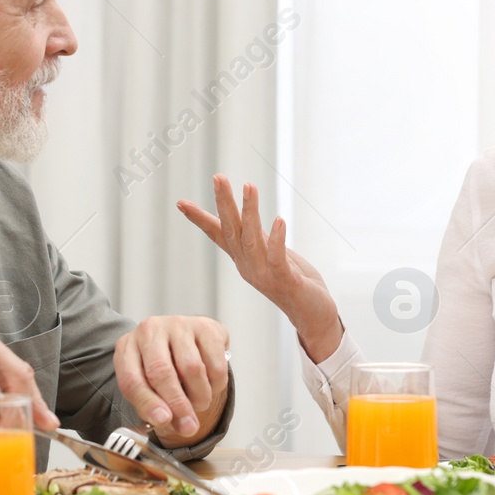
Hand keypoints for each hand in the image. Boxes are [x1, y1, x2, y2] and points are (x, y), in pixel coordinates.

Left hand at [114, 315, 229, 447]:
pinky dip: (216, 384)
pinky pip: (215, 363)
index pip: (132, 379)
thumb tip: (167, 421)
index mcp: (127, 348)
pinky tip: (210, 385)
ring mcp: (178, 324)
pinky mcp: (205, 326)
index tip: (163, 421)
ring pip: (192, 368)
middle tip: (189, 426)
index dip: (148, 403)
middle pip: (162, 372)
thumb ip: (153, 407)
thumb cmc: (161, 368)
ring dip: (200, 396)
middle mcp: (149, 330)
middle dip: (178, 404)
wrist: (183, 341)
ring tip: (199, 403)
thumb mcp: (147, 387)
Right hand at [177, 175, 343, 362]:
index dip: (200, 218)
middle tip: (218, 177)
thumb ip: (258, 237)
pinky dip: (277, 239)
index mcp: (243, 258)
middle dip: (224, 203)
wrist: (313, 317)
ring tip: (248, 185)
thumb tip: (245, 215)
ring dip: (249, 212)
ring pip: (251, 239)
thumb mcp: (271, 254)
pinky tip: (279, 220)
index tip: (180, 202)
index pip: (218, 234)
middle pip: (231, 230)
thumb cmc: (294, 282)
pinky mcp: (285, 281)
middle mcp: (248, 266)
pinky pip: (277, 258)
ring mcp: (264, 274)